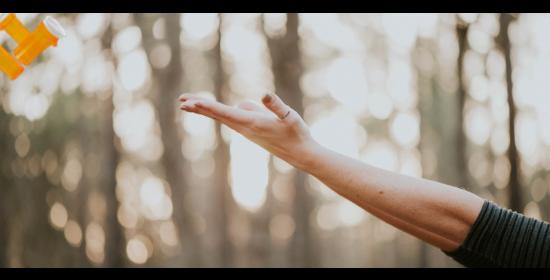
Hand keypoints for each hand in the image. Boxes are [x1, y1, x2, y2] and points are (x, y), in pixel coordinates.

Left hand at [178, 93, 318, 168]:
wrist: (301, 154)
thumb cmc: (297, 134)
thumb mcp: (290, 116)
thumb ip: (276, 105)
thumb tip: (264, 94)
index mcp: (252, 123)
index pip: (225, 113)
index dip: (207, 106)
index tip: (191, 103)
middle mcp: (245, 128)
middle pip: (217, 115)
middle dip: (199, 108)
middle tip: (180, 102)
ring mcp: (247, 131)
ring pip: (223, 117)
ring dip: (206, 110)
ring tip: (189, 104)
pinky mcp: (251, 131)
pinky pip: (231, 119)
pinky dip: (219, 113)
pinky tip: (218, 108)